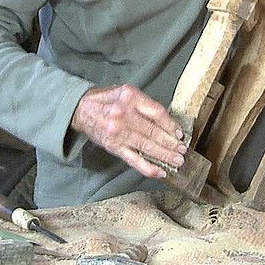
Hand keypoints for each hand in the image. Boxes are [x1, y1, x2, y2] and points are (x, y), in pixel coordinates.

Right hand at [71, 84, 186, 178]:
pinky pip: (133, 159)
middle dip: (171, 143)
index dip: (171, 124)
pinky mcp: (114, 147)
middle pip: (153, 131)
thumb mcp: (126, 92)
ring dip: (164, 156)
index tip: (179, 133)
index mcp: (130, 97)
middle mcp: (124, 115)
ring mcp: (118, 133)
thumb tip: (167, 121)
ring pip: (146, 146)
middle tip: (183, 150)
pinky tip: (160, 172)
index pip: (157, 113)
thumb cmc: (107, 99)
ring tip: (177, 161)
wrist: (81, 109)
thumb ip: (145, 103)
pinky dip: (148, 167)